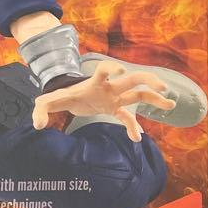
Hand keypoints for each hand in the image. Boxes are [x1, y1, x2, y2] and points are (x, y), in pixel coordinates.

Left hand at [31, 61, 173, 141]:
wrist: (71, 97)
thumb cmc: (62, 96)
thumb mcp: (48, 101)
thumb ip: (40, 109)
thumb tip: (37, 125)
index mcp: (94, 81)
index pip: (105, 70)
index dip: (111, 69)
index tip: (119, 72)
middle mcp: (109, 87)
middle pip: (132, 79)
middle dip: (148, 80)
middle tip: (162, 87)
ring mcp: (115, 98)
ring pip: (138, 95)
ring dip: (154, 99)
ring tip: (170, 104)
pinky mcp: (115, 109)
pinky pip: (128, 117)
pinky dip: (133, 127)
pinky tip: (137, 139)